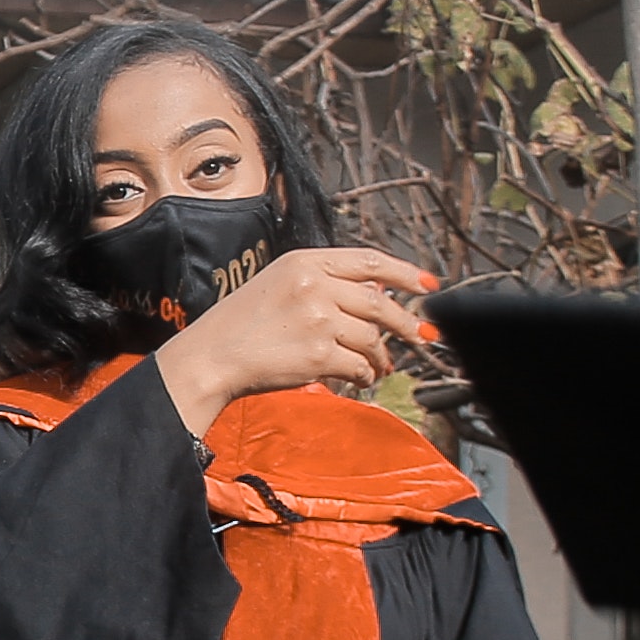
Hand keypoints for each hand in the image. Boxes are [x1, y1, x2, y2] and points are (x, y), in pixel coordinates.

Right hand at [156, 246, 437, 428]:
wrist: (210, 357)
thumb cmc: (241, 325)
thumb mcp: (280, 284)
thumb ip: (325, 284)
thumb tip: (378, 295)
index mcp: (304, 261)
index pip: (368, 261)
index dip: (405, 273)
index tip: (429, 284)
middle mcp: (314, 286)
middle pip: (379, 302)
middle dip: (406, 322)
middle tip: (422, 336)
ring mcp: (318, 320)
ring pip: (372, 337)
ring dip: (380, 355)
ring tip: (378, 364)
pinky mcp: (318, 354)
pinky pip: (360, 365)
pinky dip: (365, 374)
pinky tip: (359, 377)